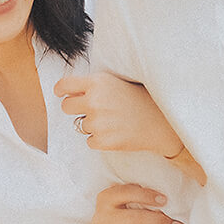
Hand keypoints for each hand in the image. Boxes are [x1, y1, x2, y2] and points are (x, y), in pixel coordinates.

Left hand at [57, 73, 182, 157]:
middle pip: (66, 107)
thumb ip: (94, 85)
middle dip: (75, 109)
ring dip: (93, 125)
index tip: (62, 94)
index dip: (61, 90)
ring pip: (81, 125)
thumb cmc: (141, 99)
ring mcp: (98, 122)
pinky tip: (116, 132)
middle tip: (91, 110)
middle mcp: (94, 101)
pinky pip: (90, 141)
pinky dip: (100, 139)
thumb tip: (70, 91)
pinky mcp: (103, 140)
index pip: (64, 85)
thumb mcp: (116, 82)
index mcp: (97, 82)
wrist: (161, 122)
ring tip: (114, 121)